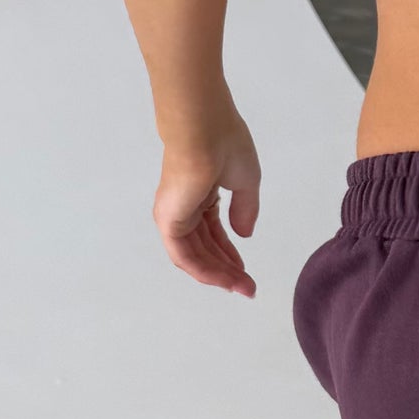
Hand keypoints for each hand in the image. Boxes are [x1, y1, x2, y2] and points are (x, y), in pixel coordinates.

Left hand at [152, 106, 260, 295]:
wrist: (205, 131)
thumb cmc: (226, 146)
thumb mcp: (246, 182)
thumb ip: (245, 210)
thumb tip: (244, 234)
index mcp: (199, 194)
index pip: (213, 233)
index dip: (230, 254)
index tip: (247, 272)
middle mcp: (183, 207)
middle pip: (204, 248)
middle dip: (228, 270)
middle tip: (248, 288)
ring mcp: (174, 215)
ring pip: (195, 256)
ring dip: (219, 275)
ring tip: (242, 287)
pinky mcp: (169, 222)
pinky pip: (185, 256)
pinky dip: (204, 271)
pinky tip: (225, 280)